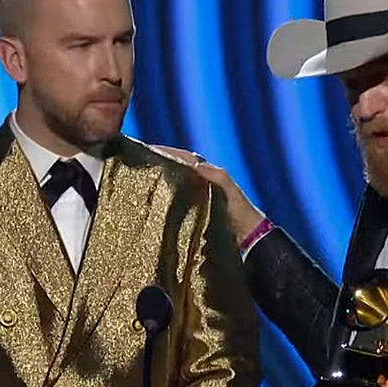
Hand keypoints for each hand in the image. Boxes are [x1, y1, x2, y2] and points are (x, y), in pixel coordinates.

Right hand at [151, 146, 265, 244]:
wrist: (249, 237)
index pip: (184, 158)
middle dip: (159, 165)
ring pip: (175, 186)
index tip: (148, 149)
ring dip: (160, 183)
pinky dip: (166, 202)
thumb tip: (195, 165)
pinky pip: (177, 205)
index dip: (167, 151)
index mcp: (210, 173)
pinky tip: (154, 205)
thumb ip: (216, 176)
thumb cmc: (241, 212)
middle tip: (138, 164)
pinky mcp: (196, 215)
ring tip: (140, 182)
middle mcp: (202, 183)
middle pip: (176, 170)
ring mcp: (198, 199)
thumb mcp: (230, 191)